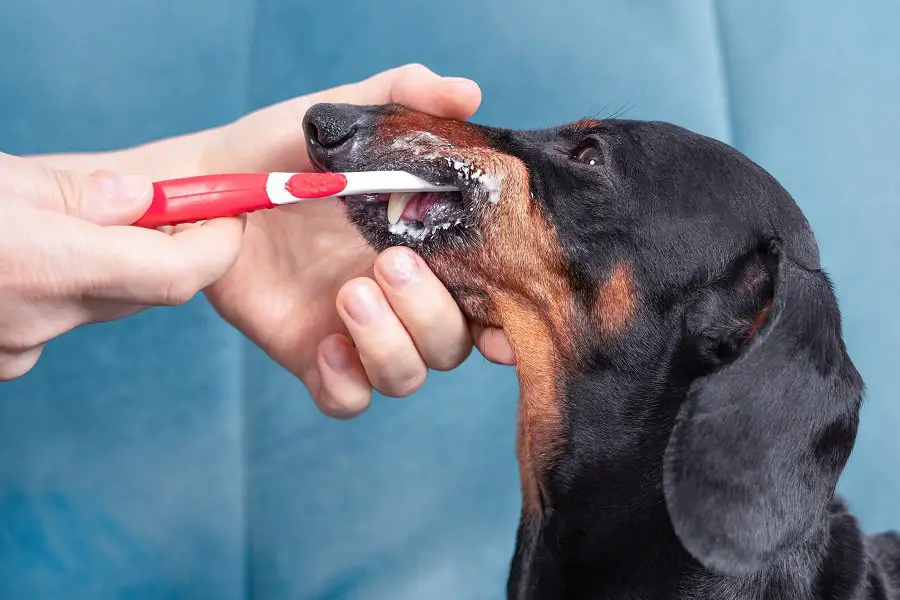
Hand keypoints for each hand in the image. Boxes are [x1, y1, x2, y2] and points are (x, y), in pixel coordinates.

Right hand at [0, 153, 243, 379]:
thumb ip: (79, 193)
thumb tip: (141, 197)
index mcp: (53, 267)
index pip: (179, 273)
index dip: (218, 245)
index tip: (232, 213)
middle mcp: (44, 321)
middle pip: (145, 288)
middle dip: (163, 246)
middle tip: (160, 203)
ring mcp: (18, 349)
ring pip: (99, 304)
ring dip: (105, 264)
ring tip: (64, 218)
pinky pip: (54, 320)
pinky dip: (59, 287)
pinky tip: (25, 256)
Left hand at [202, 64, 514, 417]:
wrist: (205, 187)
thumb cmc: (278, 150)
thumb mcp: (341, 113)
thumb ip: (403, 96)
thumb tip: (469, 94)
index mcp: (425, 247)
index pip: (487, 298)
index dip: (506, 319)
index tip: (504, 316)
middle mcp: (401, 299)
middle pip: (453, 344)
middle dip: (432, 313)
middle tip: (389, 262)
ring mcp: (358, 333)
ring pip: (408, 376)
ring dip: (391, 344)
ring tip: (348, 294)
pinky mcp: (314, 357)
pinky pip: (348, 400)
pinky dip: (347, 384)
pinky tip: (325, 346)